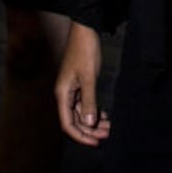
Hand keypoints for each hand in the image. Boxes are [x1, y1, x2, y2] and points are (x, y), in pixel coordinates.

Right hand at [55, 21, 110, 145]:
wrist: (85, 30)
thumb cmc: (85, 51)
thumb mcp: (89, 77)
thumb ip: (89, 101)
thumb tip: (89, 123)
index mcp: (63, 94)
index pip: (68, 124)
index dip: (80, 136)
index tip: (95, 142)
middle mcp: (65, 94)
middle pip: (75, 121)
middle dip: (90, 130)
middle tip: (107, 134)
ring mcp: (72, 90)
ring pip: (81, 113)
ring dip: (93, 122)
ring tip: (108, 126)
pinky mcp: (79, 85)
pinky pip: (85, 104)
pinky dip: (94, 111)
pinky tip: (104, 115)